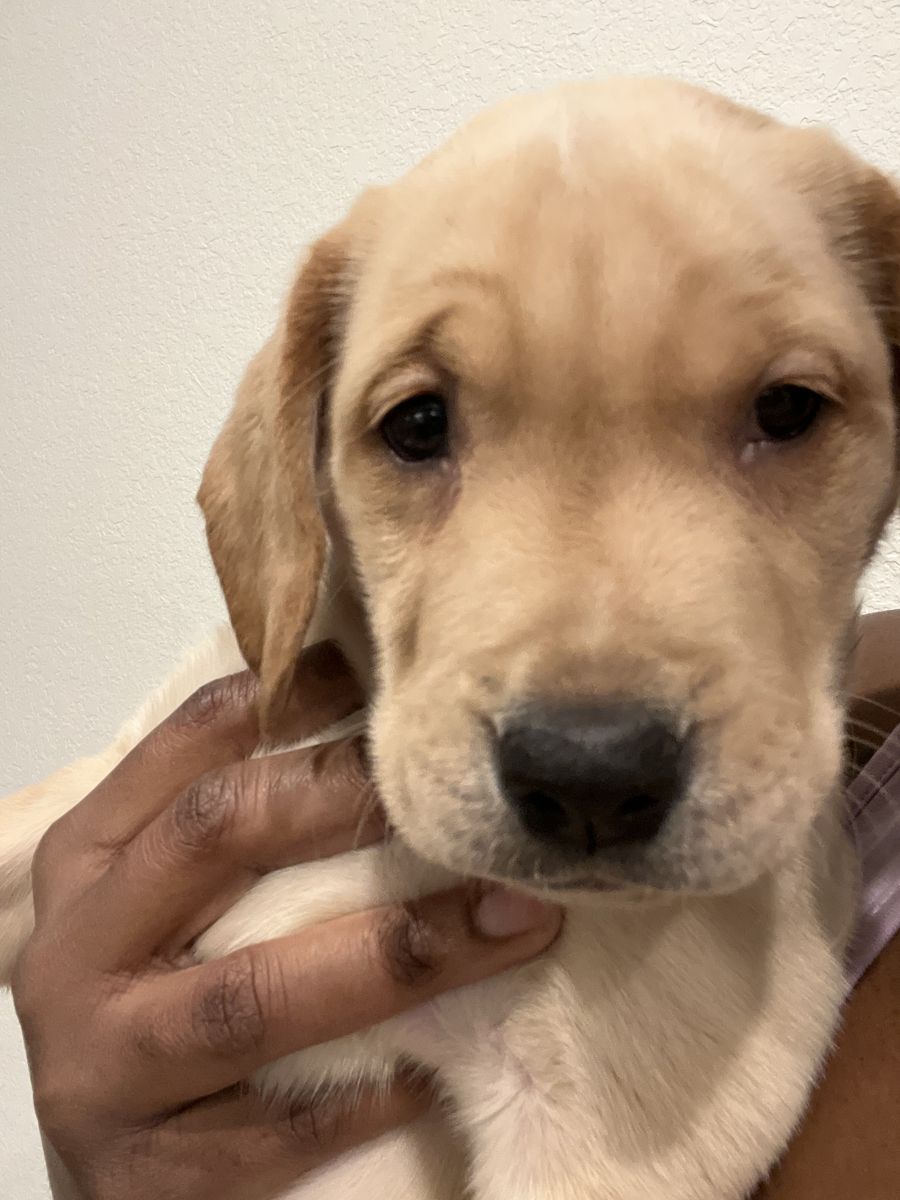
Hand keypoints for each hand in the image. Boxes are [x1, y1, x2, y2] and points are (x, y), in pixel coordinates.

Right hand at [12, 643, 561, 1199]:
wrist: (110, 1159)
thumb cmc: (152, 999)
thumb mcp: (166, 896)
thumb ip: (236, 825)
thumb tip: (373, 714)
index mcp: (87, 863)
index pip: (185, 750)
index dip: (288, 702)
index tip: (384, 676)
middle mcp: (77, 955)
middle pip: (215, 836)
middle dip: (347, 802)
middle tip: (457, 797)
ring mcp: (105, 1070)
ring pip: (254, 996)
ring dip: (398, 952)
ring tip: (510, 918)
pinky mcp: (148, 1179)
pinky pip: (276, 1131)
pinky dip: (367, 1092)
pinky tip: (443, 1064)